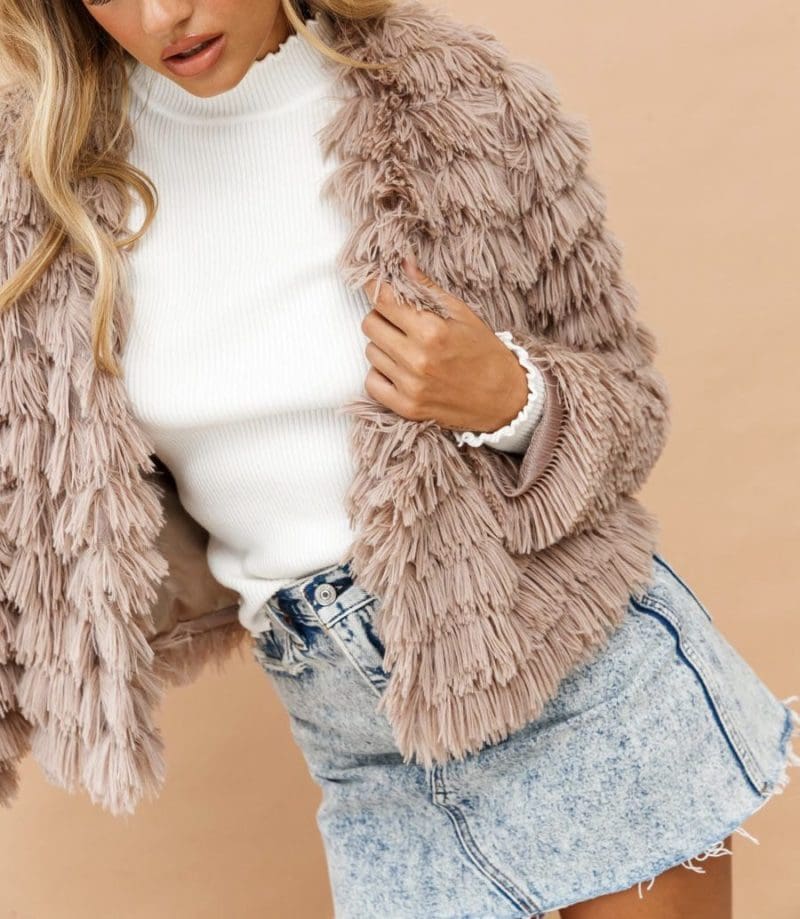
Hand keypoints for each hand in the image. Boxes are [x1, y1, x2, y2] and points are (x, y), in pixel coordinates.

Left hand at [360, 254, 529, 431]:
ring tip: (406, 348)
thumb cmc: (484, 353)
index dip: (376, 289)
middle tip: (399, 320)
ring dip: (383, 346)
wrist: (504, 400)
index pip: (383, 301)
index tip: (376, 285)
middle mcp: (418, 359)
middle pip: (370, 324)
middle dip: (382, 317)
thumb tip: (402, 263)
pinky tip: (398, 369)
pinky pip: (371, 382)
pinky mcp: (406, 407)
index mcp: (432, 331)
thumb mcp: (462, 314)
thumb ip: (427, 288)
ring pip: (370, 352)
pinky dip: (380, 374)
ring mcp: (410, 386)